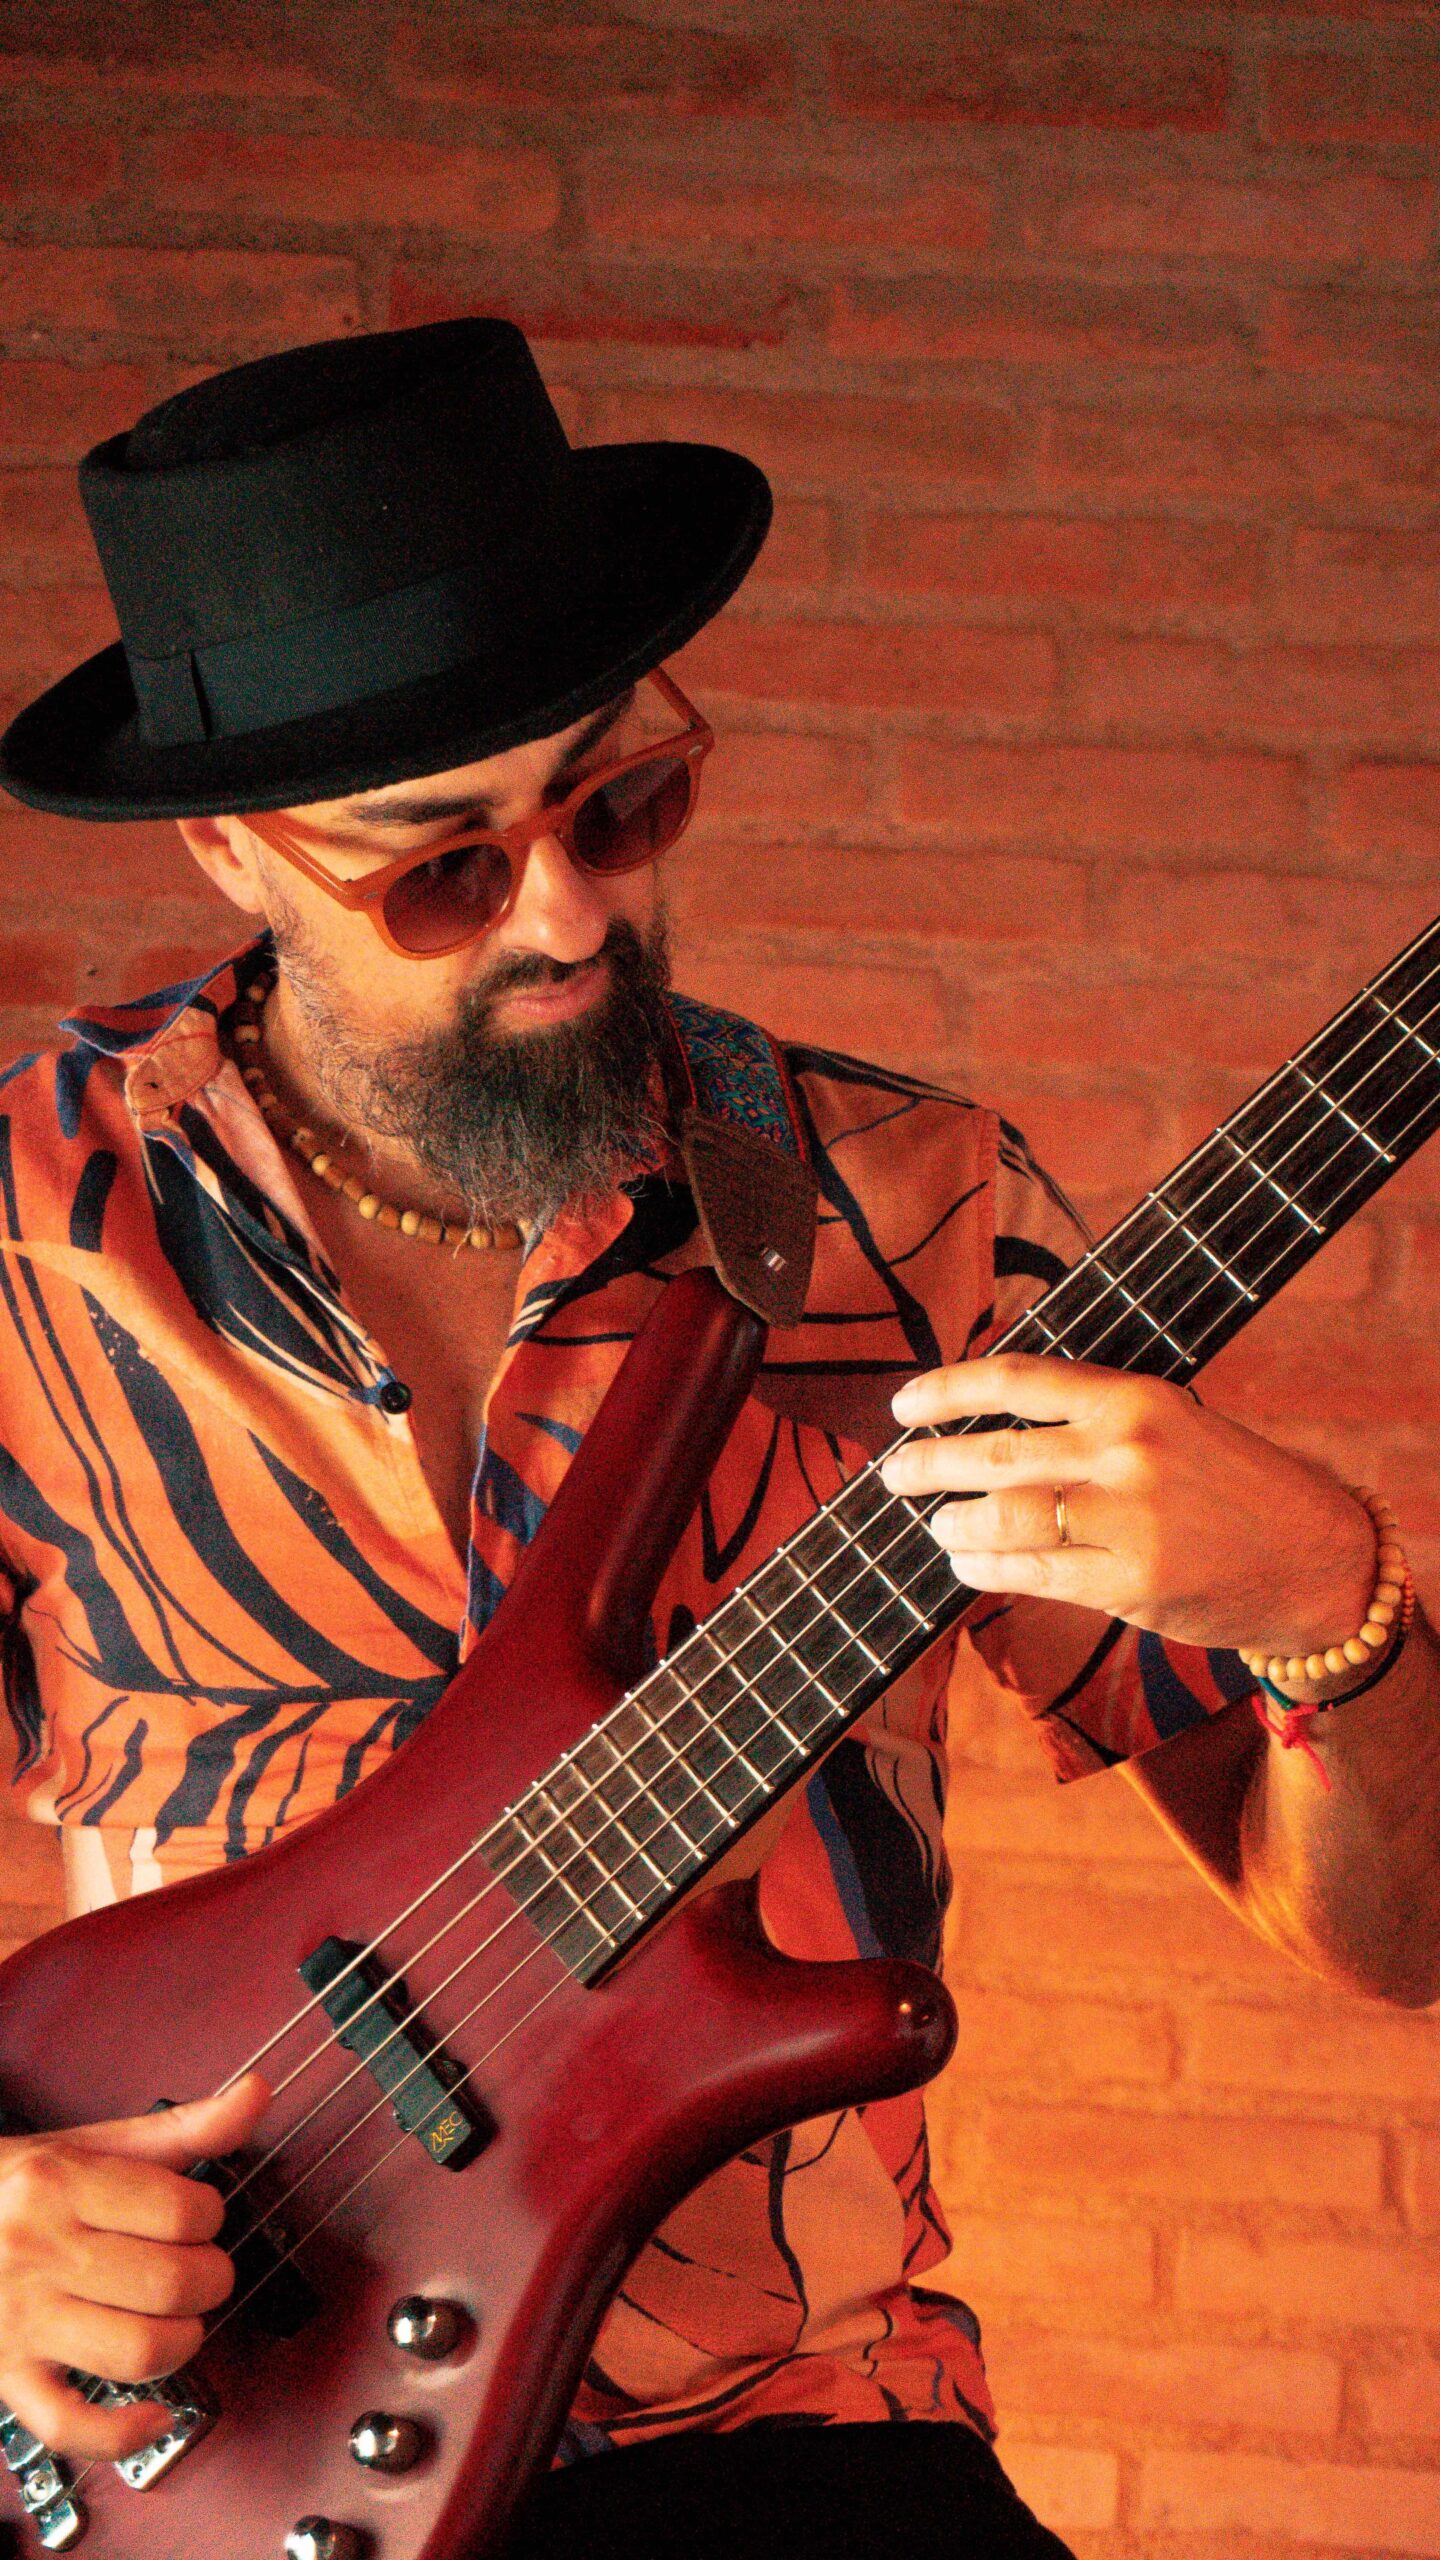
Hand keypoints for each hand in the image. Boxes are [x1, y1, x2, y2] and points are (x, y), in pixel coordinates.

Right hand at [0, 2073, 268, 2457]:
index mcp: (61, 2184)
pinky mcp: (7, 2377)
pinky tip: (153, 2413)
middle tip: (198, 2271)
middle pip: (171, 2283)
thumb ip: (182, 2128)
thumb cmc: (17, 2187)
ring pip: (138, 2352)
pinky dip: (124, 2431)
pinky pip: (71, 2424)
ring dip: (182, 2342)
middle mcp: (37, 2251)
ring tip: (176, 2323)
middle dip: (210, 2280)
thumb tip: (255, 2096)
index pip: (183, 2210)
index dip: (211, 2216)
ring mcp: (20, 2320)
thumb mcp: (92, 2144)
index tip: (198, 2218)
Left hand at [880, 1352, 1374, 1658]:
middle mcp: (1128, 1450)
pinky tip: (968, 1564)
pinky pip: (1031, 1573)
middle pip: (994, 1453)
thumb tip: (984, 1428)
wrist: (1313, 1558)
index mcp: (1135, 1397)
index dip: (945, 1390)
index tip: (902, 1406)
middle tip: (894, 1474)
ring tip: (936, 1526)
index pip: (1015, 1380)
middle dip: (927, 1465)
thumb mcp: (1172, 1425)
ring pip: (1003, 1517)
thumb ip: (1091, 1421)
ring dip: (953, 1524)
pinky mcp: (1129, 1584)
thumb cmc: (1230, 1487)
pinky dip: (985, 1569)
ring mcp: (1128, 1520)